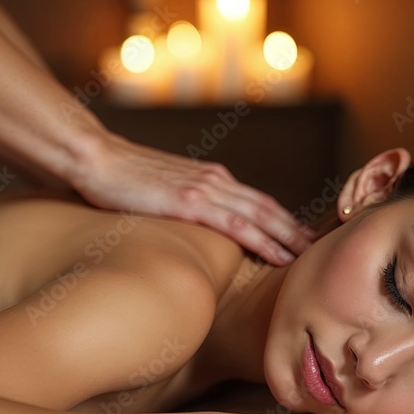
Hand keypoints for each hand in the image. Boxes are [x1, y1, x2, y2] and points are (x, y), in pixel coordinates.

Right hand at [71, 133, 317, 265]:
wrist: (95, 158)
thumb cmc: (119, 177)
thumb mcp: (159, 190)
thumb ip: (181, 203)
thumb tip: (189, 225)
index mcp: (208, 177)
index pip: (254, 200)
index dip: (281, 218)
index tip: (299, 236)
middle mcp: (213, 180)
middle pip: (266, 207)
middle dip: (295, 228)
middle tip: (318, 249)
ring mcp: (203, 190)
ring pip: (259, 215)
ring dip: (288, 236)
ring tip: (308, 255)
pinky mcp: (189, 202)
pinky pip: (236, 224)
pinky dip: (262, 239)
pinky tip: (278, 253)